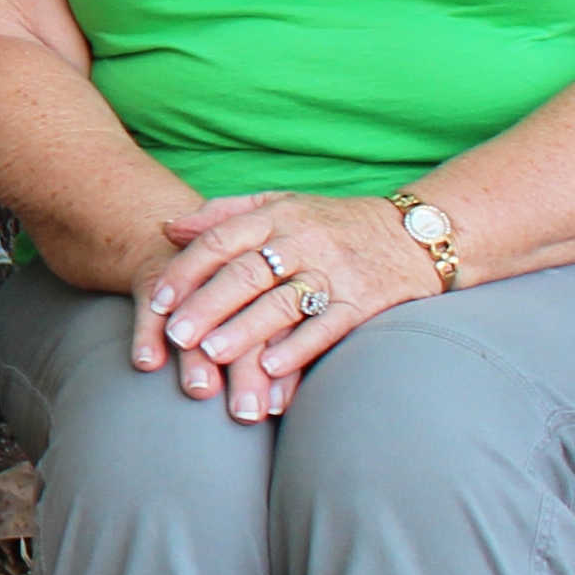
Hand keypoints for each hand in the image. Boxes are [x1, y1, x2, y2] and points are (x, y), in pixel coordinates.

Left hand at [130, 190, 446, 420]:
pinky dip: (300, 348)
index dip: (187, 271)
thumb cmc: (334, 223)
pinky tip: (271, 369)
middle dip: (208, 305)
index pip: (222, 240)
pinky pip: (329, 326)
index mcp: (278, 217)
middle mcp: (304, 242)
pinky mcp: (365, 302)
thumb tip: (168, 227)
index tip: (158, 302)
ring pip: (284, 302)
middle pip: (248, 273)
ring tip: (213, 354)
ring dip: (247, 330)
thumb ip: (225, 215)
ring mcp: (336, 272)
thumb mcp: (281, 205)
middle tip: (176, 335)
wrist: (417, 234)